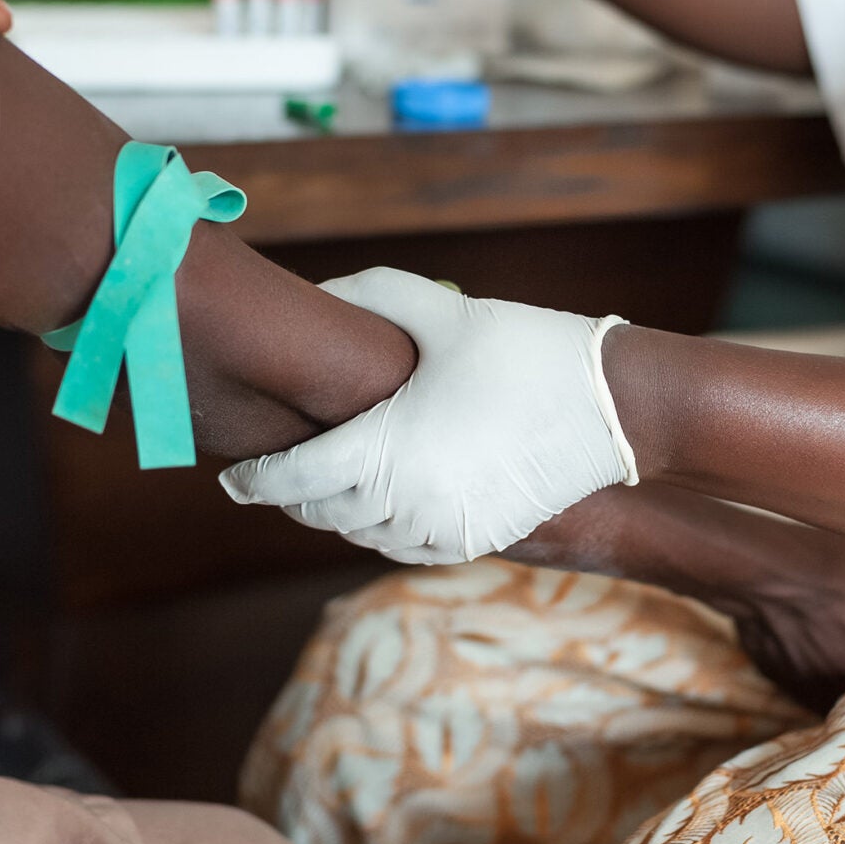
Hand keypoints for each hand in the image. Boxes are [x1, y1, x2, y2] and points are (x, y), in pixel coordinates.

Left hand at [219, 268, 638, 563]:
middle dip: (291, 495)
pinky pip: (403, 549)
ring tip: (326, 482)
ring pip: (359, 536)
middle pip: (318, 514)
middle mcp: (405, 502)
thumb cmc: (525, 352)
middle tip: (278, 472)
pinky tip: (379, 501)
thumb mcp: (442, 310)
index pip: (290, 480)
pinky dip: (379, 530)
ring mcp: (440, 531)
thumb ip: (368, 294)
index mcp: (384, 448)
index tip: (231, 476)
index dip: (252, 481)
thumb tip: (315, 296)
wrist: (613, 410)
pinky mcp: (473, 543)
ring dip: (335, 513)